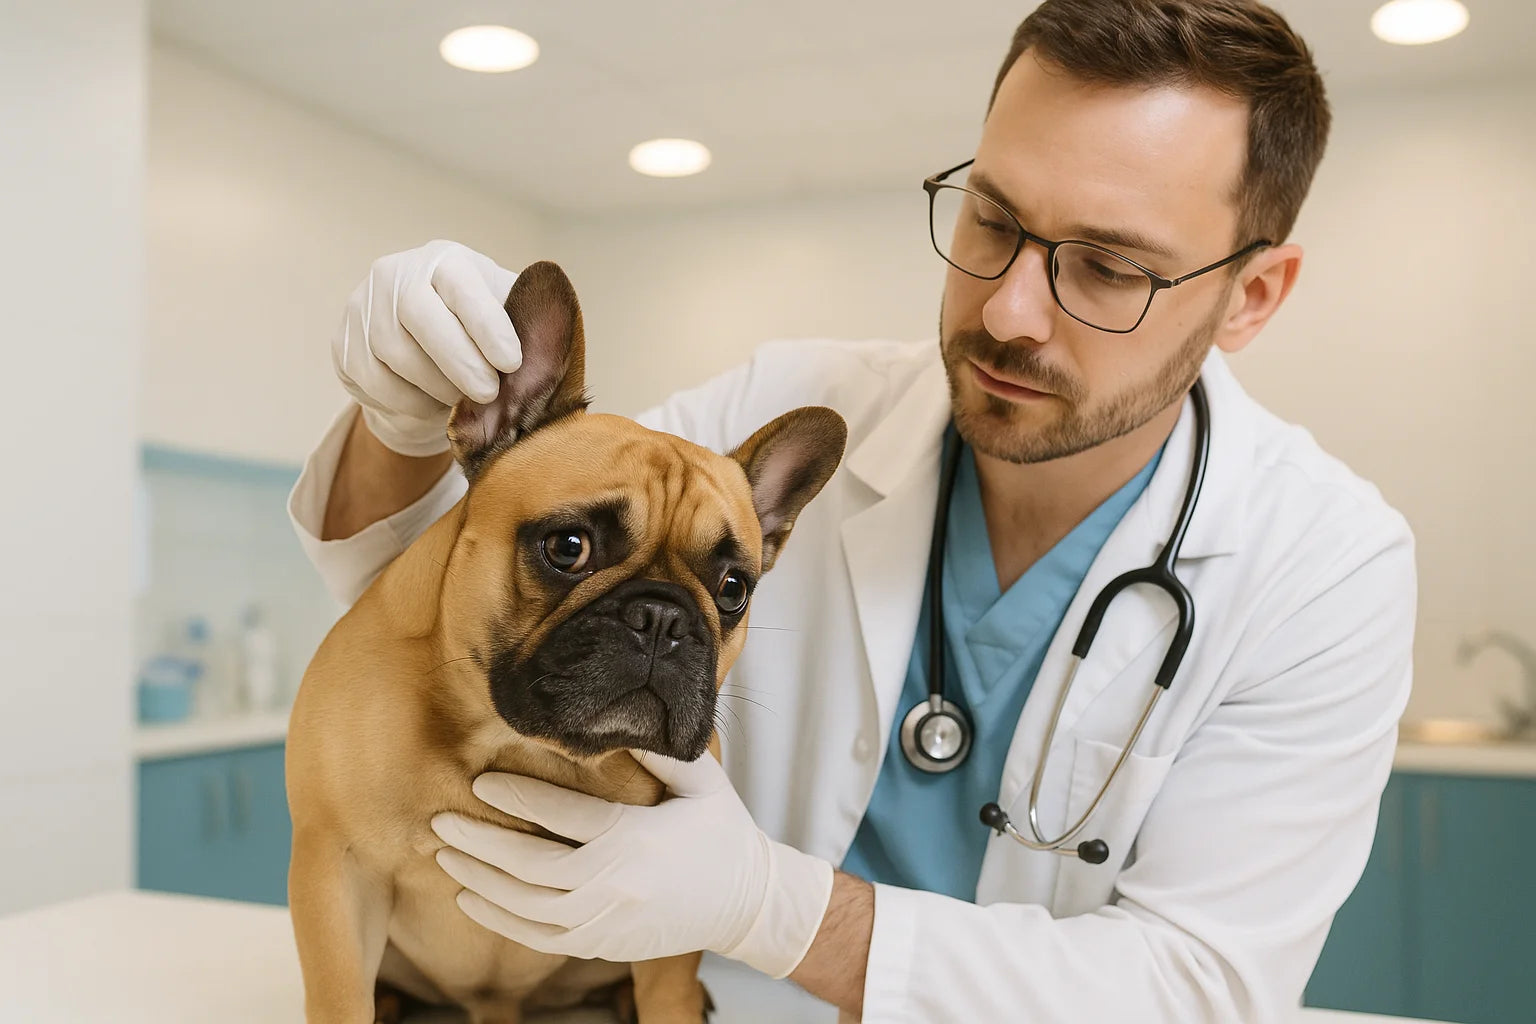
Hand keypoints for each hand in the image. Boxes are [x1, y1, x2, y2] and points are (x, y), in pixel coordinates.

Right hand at [333, 239, 521, 455]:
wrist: (420, 338)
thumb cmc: (477, 326)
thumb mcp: (504, 311)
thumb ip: (526, 321)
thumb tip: (553, 344)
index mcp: (444, 261)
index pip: (462, 284)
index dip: (486, 324)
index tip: (512, 362)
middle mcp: (395, 274)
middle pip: (418, 314)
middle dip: (458, 360)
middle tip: (489, 393)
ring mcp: (362, 306)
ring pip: (394, 352)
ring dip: (435, 385)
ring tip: (463, 399)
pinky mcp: (343, 343)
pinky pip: (374, 380)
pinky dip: (408, 400)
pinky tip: (432, 402)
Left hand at [430, 752, 834, 978]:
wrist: (747, 904)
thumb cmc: (722, 832)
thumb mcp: (700, 781)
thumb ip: (657, 750)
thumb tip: (614, 718)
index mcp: (635, 839)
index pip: (562, 816)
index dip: (517, 796)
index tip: (481, 780)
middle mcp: (613, 884)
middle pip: (529, 865)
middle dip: (479, 842)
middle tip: (440, 821)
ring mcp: (603, 920)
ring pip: (524, 906)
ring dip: (478, 880)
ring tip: (445, 855)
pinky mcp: (599, 943)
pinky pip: (536, 936)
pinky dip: (498, 918)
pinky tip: (470, 897)